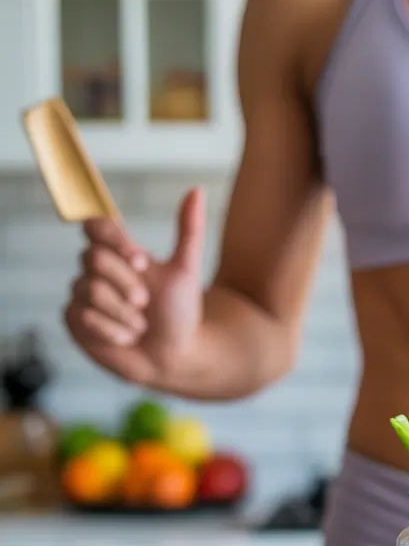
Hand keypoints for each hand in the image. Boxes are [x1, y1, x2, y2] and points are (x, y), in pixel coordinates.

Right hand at [64, 188, 206, 385]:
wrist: (177, 356)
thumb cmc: (181, 314)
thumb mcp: (186, 270)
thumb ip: (189, 230)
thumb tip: (197, 189)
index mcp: (119, 253)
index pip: (95, 226)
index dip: (114, 241)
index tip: (141, 261)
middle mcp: (96, 271)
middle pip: (93, 259)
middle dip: (127, 284)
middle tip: (146, 302)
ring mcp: (82, 295)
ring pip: (89, 290)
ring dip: (124, 313)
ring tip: (141, 326)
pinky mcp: (74, 321)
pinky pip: (84, 317)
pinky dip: (113, 331)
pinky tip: (127, 338)